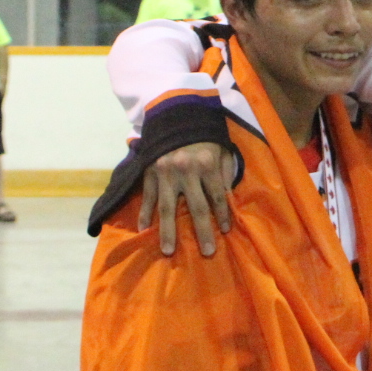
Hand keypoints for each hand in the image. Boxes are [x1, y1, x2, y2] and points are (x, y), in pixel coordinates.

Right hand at [139, 142, 234, 256]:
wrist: (175, 117)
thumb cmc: (205, 138)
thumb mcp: (222, 151)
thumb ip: (224, 175)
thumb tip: (228, 201)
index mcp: (206, 165)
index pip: (217, 196)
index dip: (221, 215)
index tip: (224, 232)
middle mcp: (185, 171)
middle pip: (195, 207)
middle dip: (202, 231)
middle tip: (207, 253)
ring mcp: (165, 173)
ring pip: (167, 208)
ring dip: (167, 231)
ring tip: (168, 251)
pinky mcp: (149, 172)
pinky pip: (147, 197)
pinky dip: (144, 213)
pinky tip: (143, 230)